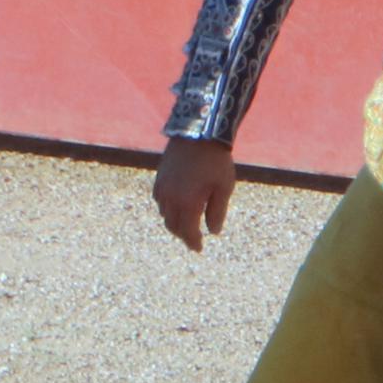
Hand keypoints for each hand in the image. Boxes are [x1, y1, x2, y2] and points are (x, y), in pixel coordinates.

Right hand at [153, 136, 237, 251]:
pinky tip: (176, 206)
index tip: (199, 249)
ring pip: (165, 214)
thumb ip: (217, 212)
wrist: (198, 134)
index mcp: (187, 204)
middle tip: (192, 240)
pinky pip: (160, 201)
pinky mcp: (159, 178)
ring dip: (175, 222)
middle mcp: (171, 199)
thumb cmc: (215, 162)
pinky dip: (167, 209)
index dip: (194, 242)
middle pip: (173, 226)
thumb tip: (214, 231)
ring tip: (186, 224)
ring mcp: (162, 188)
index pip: (188, 232)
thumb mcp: (223, 188)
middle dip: (183, 235)